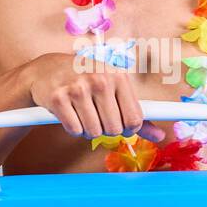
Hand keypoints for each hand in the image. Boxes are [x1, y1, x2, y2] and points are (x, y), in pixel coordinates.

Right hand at [27, 53, 164, 142]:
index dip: (128, 128)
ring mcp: (77, 88)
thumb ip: (136, 113)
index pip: (134, 119)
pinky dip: (73, 128)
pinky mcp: (58, 98)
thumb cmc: (85, 80)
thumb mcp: (113, 89)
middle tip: (97, 117)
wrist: (47, 69)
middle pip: (114, 129)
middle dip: (105, 129)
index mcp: (118, 76)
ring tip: (83, 114)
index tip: (120, 123)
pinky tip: (70, 113)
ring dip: (88, 130)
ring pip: (93, 132)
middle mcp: (99, 79)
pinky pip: (74, 130)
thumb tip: (160, 137)